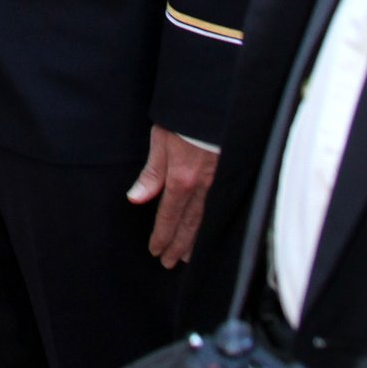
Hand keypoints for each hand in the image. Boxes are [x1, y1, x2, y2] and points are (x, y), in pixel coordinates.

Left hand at [128, 127, 217, 267]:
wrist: (214, 104)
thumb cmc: (184, 119)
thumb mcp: (161, 141)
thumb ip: (151, 173)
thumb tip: (136, 199)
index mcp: (181, 178)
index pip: (169, 216)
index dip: (162, 236)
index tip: (155, 251)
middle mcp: (202, 186)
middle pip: (189, 224)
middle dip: (177, 245)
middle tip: (169, 263)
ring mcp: (219, 183)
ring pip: (206, 220)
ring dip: (195, 241)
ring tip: (187, 256)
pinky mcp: (230, 176)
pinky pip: (220, 209)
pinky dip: (213, 225)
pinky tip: (209, 233)